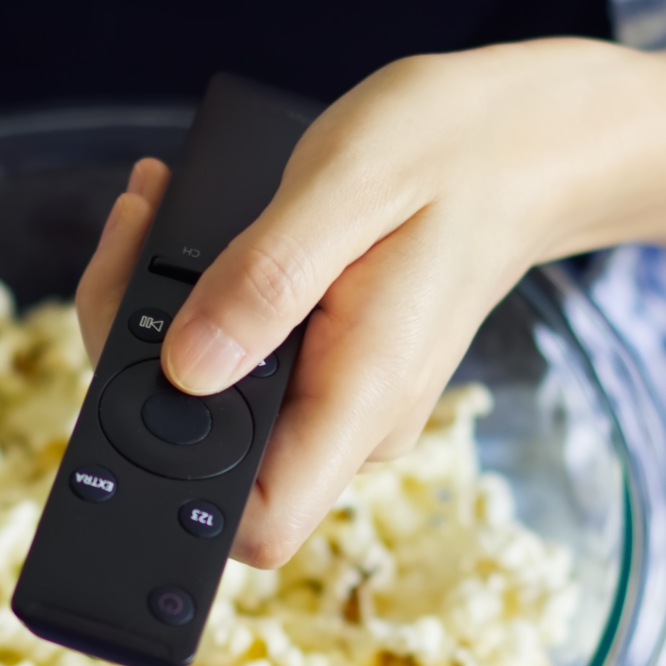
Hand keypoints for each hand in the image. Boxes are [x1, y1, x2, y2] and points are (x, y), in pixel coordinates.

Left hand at [78, 30, 665, 565]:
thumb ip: (265, 282)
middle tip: (134, 230)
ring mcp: (340, 398)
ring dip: (158, 315)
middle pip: (206, 463)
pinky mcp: (329, 365)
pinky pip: (239, 362)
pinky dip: (198, 300)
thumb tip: (183, 369)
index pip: (254, 526)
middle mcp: (351, 420)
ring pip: (212, 404)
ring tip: (154, 206)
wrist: (539, 138)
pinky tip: (184, 220)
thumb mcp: (351, 184)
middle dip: (135, 355)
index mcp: (362, 398)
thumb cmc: (460, 147)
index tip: (127, 373)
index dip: (168, 492)